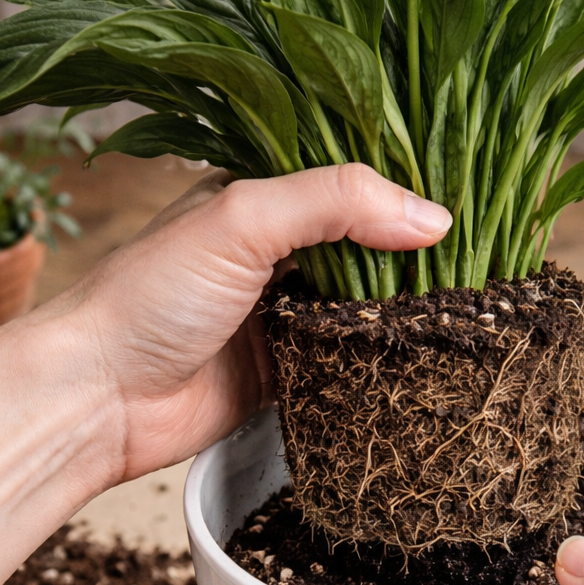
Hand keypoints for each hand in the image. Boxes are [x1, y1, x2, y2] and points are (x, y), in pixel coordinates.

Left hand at [0, 165, 450, 584]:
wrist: (99, 400)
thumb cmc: (151, 297)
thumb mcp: (242, 221)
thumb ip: (335, 203)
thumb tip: (434, 219)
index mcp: (265, 201)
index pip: (354, 184)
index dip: (408, 193)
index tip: (471, 206)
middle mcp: (279, 256)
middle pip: (368, 250)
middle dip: (417, 260)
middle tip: (484, 268)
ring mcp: (286, 317)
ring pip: (366, 309)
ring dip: (406, 314)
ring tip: (471, 311)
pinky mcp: (290, 373)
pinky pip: (350, 363)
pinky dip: (382, 362)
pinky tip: (426, 360)